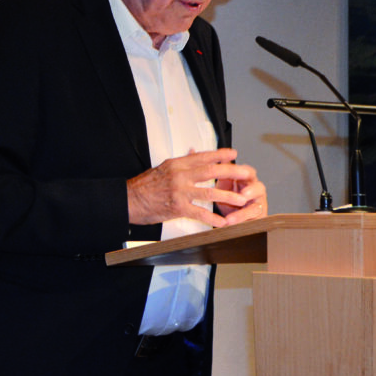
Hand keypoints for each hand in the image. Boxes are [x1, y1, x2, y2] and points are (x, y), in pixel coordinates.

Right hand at [127, 148, 264, 227]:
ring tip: (242, 199)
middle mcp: (179, 176)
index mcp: (176, 164)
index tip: (233, 153)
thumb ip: (180, 162)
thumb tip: (193, 153)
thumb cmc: (143, 186)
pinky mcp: (177, 207)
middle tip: (247, 173)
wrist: (129, 200)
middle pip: (211, 171)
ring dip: (228, 196)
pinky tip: (223, 222)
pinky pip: (199, 213)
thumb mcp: (162, 168)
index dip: (220, 154)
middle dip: (232, 172)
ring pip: (209, 192)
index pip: (202, 156)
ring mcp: (179, 192)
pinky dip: (212, 218)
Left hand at [214, 168, 267, 225]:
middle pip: (259, 187)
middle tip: (243, 194)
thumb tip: (201, 153)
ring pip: (256, 207)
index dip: (244, 171)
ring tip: (230, 219)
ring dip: (243, 213)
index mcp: (246, 181)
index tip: (235, 173)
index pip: (248, 172)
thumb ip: (218, 173)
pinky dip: (241, 224)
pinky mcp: (258, 219)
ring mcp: (258, 205)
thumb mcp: (221, 186)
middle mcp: (255, 191)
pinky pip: (253, 221)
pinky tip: (230, 225)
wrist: (228, 220)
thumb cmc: (227, 199)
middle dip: (251, 190)